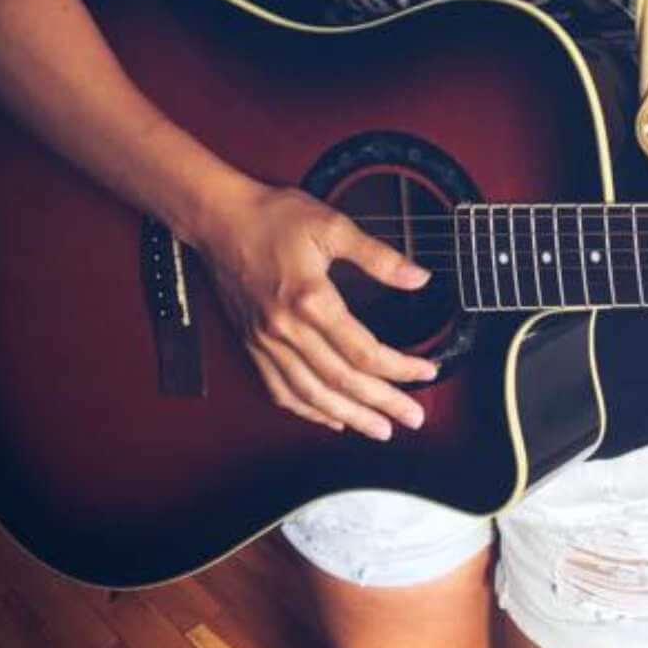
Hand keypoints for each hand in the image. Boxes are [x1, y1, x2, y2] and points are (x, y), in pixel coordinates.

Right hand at [199, 184, 439, 437]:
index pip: (364, 350)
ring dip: (349, 417)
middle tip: (413, 418)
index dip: (399, 367)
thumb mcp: (332, 225)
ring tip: (378, 430)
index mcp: (311, 300)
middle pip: (342, 380)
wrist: (220, 220)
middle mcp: (287, 329)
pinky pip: (280, 390)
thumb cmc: (273, 218)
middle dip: (382, 404)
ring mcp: (266, 342)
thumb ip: (378, 256)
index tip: (427, 371)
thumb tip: (419, 276)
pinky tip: (329, 417)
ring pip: (311, 394)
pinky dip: (308, 410)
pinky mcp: (252, 345)